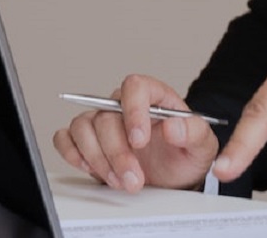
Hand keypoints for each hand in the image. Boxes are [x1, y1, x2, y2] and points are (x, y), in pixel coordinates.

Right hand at [52, 74, 218, 192]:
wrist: (173, 179)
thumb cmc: (185, 156)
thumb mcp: (202, 146)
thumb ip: (193, 132)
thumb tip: (172, 126)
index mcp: (152, 96)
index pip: (134, 87)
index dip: (133, 111)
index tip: (140, 140)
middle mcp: (123, 106)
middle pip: (106, 116)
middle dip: (117, 152)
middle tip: (134, 179)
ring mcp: (102, 122)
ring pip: (82, 126)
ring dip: (97, 158)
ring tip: (119, 180)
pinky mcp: (86, 141)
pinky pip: (65, 138)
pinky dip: (73, 154)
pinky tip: (92, 169)